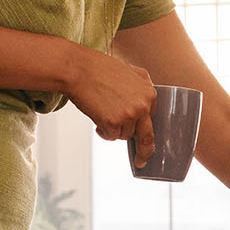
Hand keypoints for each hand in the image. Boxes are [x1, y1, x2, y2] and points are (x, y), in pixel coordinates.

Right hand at [64, 48, 156, 167]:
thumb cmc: (99, 68)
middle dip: (145, 151)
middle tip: (141, 161)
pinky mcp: (114, 123)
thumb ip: (142, 83)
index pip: (150, 117)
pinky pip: (111, 137)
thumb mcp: (130, 70)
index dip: (139, 123)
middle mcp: (143, 106)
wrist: (79, 70)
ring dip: (113, 129)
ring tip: (102, 113)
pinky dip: (103, 132)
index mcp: (149, 94)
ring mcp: (129, 116)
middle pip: (146, 136)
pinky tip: (97, 119)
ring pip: (124, 135)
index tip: (141, 136)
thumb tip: (145, 98)